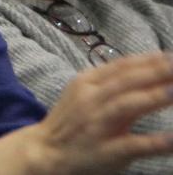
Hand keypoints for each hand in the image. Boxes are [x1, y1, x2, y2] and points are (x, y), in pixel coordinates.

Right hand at [15, 52, 172, 173]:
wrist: (46, 151)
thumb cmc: (72, 122)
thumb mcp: (84, 94)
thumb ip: (112, 84)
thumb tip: (148, 71)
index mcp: (86, 82)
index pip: (121, 67)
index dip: (148, 60)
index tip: (171, 55)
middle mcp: (90, 99)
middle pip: (126, 81)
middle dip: (156, 72)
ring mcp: (97, 124)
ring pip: (127, 106)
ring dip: (153, 97)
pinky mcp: (105, 151)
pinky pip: (133, 144)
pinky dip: (155, 141)